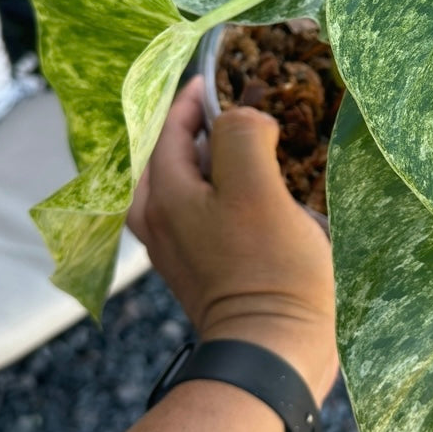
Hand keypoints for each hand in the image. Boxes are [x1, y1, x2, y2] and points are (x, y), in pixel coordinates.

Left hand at [127, 77, 337, 403]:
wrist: (273, 355)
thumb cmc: (268, 269)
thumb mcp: (256, 188)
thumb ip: (241, 134)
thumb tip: (244, 118)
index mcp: (163, 194)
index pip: (169, 126)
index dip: (195, 96)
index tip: (225, 76)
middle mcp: (159, 220)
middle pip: (169, 155)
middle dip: (198, 127)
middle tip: (237, 109)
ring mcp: (178, 250)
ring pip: (187, 185)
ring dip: (212, 160)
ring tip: (250, 146)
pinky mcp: (203, 271)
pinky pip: (203, 214)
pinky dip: (221, 193)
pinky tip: (256, 193)